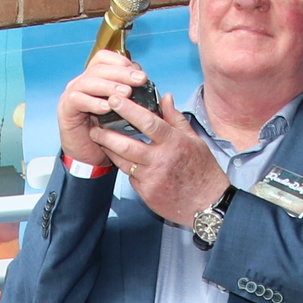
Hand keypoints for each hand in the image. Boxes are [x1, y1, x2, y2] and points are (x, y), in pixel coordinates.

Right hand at [54, 49, 148, 167]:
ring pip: (87, 82)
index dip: (121, 61)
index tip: (139, 71)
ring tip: (125, 93)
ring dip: (109, 86)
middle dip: (121, 73)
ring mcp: (72, 95)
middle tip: (139, 80)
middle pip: (98, 68)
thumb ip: (130, 93)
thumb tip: (143, 77)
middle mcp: (82, 83)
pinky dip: (92, 102)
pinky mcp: (66, 110)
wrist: (90, 157)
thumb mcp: (123, 110)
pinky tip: (106, 107)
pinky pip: (76, 100)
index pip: (104, 58)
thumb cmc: (106, 133)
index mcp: (95, 79)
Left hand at [94, 88, 226, 227]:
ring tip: (99, 139)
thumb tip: (165, 97)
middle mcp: (161, 160)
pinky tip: (122, 159)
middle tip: (95, 126)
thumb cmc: (203, 171)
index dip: (129, 109)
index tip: (115, 99)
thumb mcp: (194, 141)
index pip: (148, 122)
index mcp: (174, 143)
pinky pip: (131, 177)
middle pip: (127, 144)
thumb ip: (175, 119)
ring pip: (123, 161)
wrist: (208, 204)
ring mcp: (152, 178)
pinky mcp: (147, 193)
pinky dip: (126, 167)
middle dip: (106, 134)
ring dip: (109, 150)